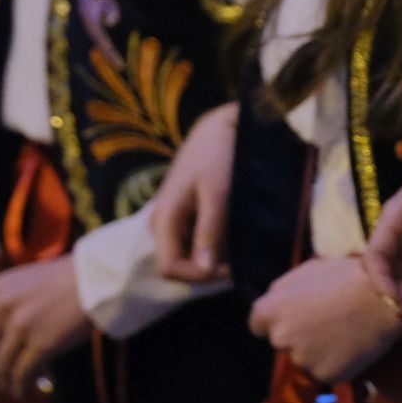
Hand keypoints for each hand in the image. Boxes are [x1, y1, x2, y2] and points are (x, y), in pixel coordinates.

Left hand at [0, 256, 87, 396]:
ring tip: (11, 387)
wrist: (98, 279)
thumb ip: (3, 301)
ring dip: (3, 381)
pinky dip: (19, 387)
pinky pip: (21, 374)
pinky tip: (23, 391)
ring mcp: (22, 325)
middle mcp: (4, 306)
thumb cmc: (66, 280)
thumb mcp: (25, 280)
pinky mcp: (42, 343)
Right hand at [150, 102, 236, 282]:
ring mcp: (172, 217)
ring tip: (239, 244)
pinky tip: (233, 232)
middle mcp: (162, 222)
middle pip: (179, 263)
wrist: (219, 125)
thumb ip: (208, 233)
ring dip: (213, 256)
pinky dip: (214, 242)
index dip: (198, 276)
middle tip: (239, 259)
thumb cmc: (219, 155)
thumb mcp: (218, 195)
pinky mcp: (184, 212)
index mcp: (164, 219)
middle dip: (208, 267)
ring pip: (188, 253)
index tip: (229, 269)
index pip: (170, 268)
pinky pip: (194, 239)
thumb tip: (204, 272)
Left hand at [248, 255, 401, 383]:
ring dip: (316, 351)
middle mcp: (280, 338)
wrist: (384, 297)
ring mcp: (302, 360)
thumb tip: (276, 303)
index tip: (291, 320)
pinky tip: (351, 345)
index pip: (257, 325)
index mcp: (270, 310)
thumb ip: (284, 291)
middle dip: (297, 336)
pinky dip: (336, 362)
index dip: (275, 322)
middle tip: (323, 324)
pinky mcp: (325, 376)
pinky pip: (326, 370)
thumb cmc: (346, 276)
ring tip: (341, 332)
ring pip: (304, 358)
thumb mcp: (307, 271)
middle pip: (282, 342)